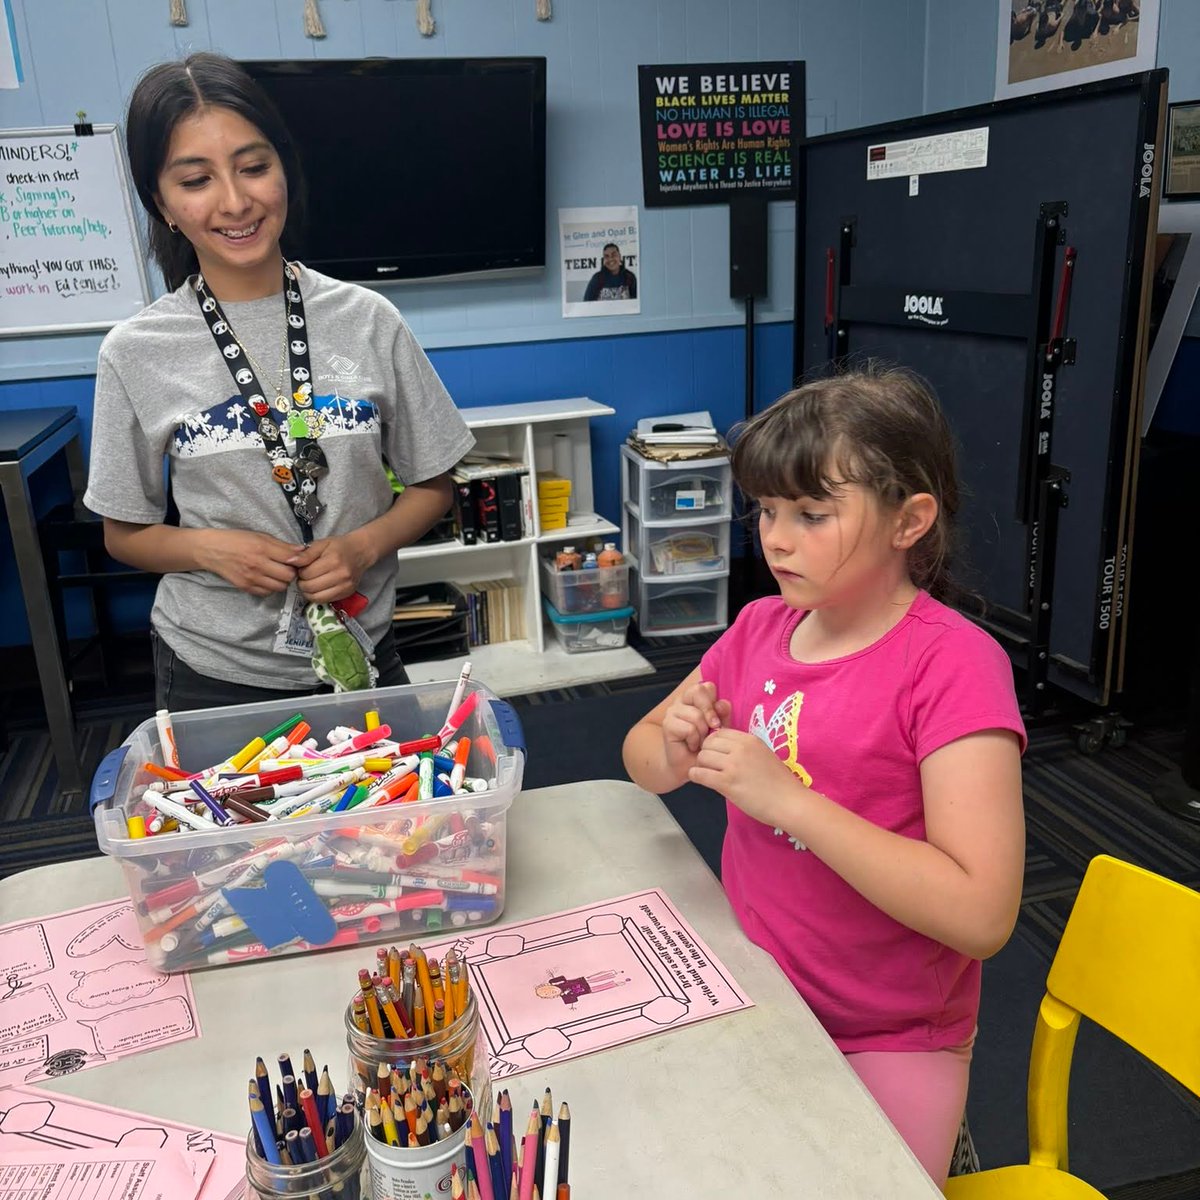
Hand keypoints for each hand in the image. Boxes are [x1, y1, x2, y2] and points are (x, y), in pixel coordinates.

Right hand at [195, 529, 304, 596]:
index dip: (299, 560)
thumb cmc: (237, 540)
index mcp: (262, 548)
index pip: (292, 559)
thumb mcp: (260, 536)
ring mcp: (251, 578)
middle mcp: (257, 564)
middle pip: (288, 576)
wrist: (212, 550)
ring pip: (280, 587)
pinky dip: (271, 588)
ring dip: (282, 581)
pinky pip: (267, 593)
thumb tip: (302, 551)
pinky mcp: (245, 587)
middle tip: (288, 567)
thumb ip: (281, 545)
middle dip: (292, 572)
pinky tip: (267, 579)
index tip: (299, 559)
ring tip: (278, 573)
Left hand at [288, 533, 372, 602]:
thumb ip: (305, 554)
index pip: (307, 574)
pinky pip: (324, 601)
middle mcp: (341, 575)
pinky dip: (316, 596)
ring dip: (308, 591)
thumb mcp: (321, 544)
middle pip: (310, 587)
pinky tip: (317, 588)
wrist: (360, 552)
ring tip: (310, 582)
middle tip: (305, 576)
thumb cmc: (338, 547)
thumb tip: (289, 561)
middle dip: (302, 582)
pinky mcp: (347, 593)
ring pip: (316, 597)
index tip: (303, 568)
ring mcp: (345, 586)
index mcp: (333, 560)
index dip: (300, 572)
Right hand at [661, 680, 730, 774]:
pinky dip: (695, 740)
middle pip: (698, 691)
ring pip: (696, 714)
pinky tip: (692, 745)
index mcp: (695, 697)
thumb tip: (721, 704)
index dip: (715, 701)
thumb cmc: (706, 745)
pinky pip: (689, 729)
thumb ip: (723, 714)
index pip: (707, 686)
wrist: (690, 765)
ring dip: (703, 732)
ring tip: (701, 740)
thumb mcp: (720, 727)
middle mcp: (682, 700)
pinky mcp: (668, 724)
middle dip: (710, 712)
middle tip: (713, 727)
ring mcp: (673, 711)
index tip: (718, 718)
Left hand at [689, 728, 806, 827]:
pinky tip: (700, 780)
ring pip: (702, 757)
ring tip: (708, 774)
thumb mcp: (764, 755)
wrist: (790, 803)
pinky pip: (700, 774)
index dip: (714, 743)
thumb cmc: (779, 783)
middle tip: (710, 766)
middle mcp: (741, 749)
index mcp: (750, 740)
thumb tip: (724, 749)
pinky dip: (696, 776)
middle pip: (708, 743)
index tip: (716, 755)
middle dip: (706, 753)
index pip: (719, 732)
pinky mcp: (727, 783)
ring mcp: (733, 765)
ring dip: (701, 765)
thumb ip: (745, 750)